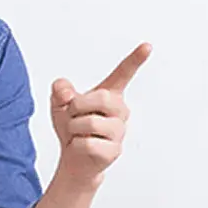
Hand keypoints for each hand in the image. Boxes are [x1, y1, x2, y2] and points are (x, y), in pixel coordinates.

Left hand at [50, 42, 151, 190]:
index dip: (135, 60)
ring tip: (78, 134)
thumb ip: (60, 91)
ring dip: (73, 128)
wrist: (74, 160)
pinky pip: (87, 143)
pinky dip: (76, 145)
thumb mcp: (60, 105)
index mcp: (110, 95)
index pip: (124, 74)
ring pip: (89, 123)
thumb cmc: (72, 129)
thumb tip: (63, 89)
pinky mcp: (114, 151)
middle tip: (72, 115)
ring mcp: (119, 131)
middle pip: (101, 97)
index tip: (147, 46)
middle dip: (78, 105)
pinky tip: (82, 147)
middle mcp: (120, 111)